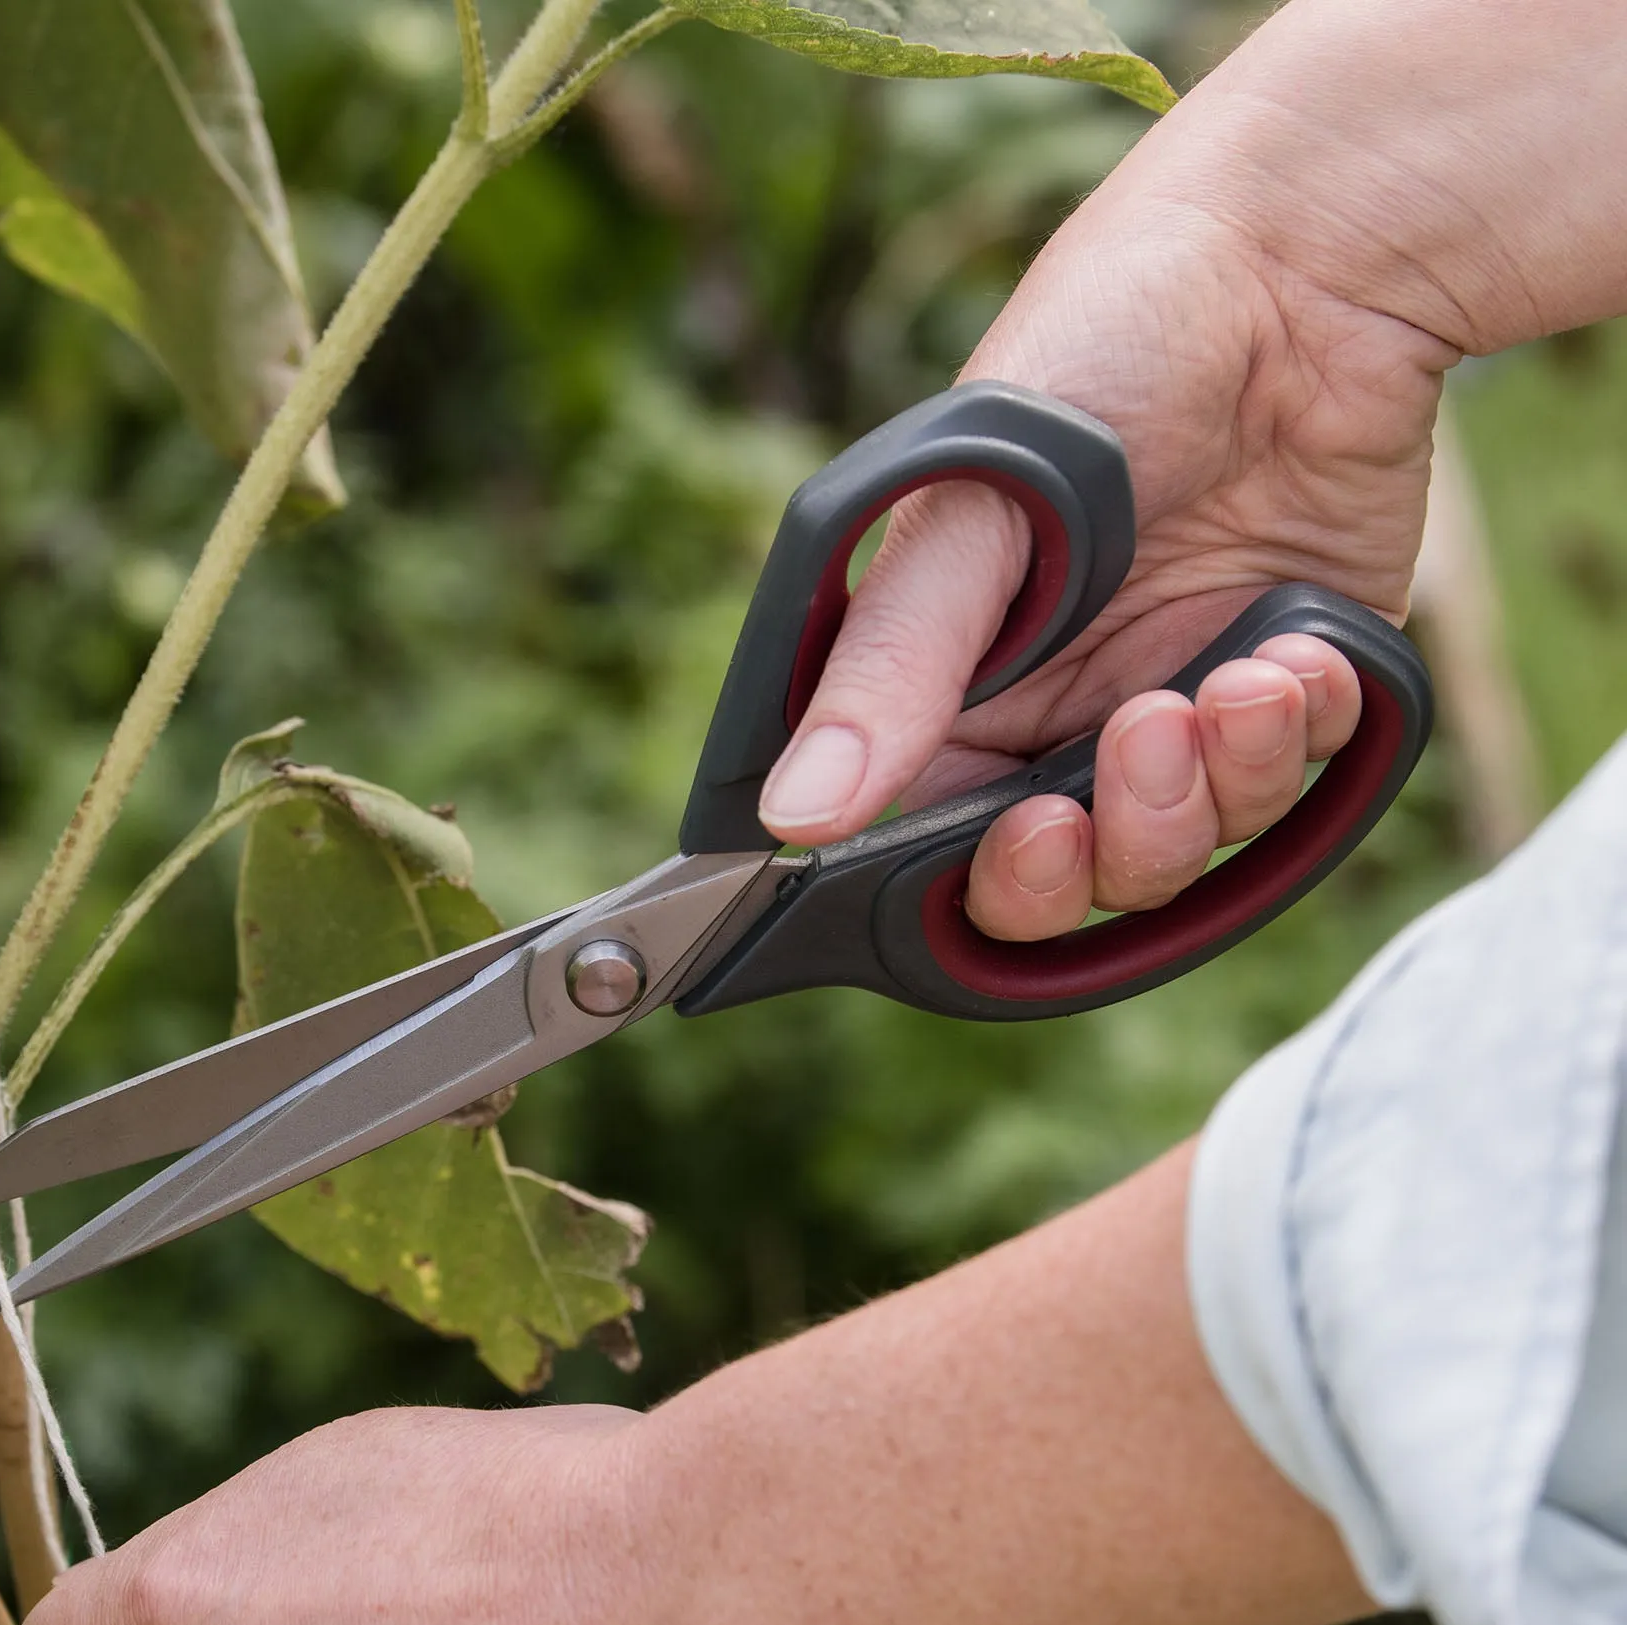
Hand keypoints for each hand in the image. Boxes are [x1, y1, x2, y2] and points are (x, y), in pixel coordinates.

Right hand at [758, 22, 1456, 939]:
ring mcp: (1160, 714)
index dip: (982, 878)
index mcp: (941, 692)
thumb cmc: (1103, 352)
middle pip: (1065, 887)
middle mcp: (1044, 721)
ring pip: (1179, 854)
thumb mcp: (973, 516)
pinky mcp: (1273, 697)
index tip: (1028, 834)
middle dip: (1115, 842)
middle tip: (1144, 734)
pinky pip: (1291, 788)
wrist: (1305, 264)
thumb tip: (791, 814)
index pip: (930, 854)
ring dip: (1218, 784)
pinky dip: (1299, 735)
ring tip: (1243, 676)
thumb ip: (890, 674)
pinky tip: (1294, 648)